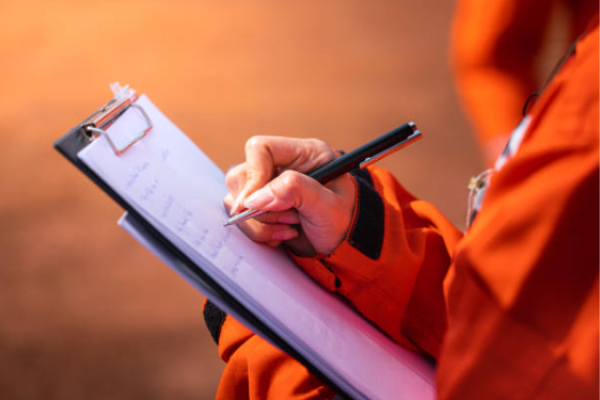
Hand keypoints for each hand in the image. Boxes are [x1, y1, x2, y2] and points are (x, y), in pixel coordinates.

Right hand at [224, 136, 355, 255]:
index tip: (258, 203)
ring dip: (262, 222)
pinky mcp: (261, 206)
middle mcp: (282, 166)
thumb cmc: (343, 221)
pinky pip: (241, 218)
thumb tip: (254, 198)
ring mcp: (269, 187)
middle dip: (262, 206)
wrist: (343, 245)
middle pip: (241, 176)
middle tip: (291, 218)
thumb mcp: (327, 205)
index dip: (254, 175)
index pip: (260, 149)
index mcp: (303, 153)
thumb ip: (294, 191)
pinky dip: (260, 231)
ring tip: (291, 228)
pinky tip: (283, 234)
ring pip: (236, 200)